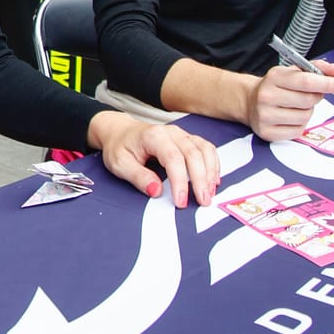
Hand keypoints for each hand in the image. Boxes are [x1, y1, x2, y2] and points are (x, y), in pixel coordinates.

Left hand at [86, 112, 221, 207]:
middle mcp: (171, 133)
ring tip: (209, 193)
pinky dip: (213, 164)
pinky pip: (207, 149)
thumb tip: (156, 191)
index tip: (181, 202)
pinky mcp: (188, 140)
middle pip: (194, 154)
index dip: (180, 182)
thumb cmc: (120, 147)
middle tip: (203, 202)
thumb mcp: (120, 164)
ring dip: (210, 172)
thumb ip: (138, 177)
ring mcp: (182, 135)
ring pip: (204, 150)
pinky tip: (213, 180)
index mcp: (154, 136)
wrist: (120, 131)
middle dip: (200, 180)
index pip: (173, 159)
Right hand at [246, 62, 333, 141]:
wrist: (250, 101)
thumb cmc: (277, 86)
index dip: (325, 84)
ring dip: (308, 112)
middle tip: (312, 94)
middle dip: (316, 97)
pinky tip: (291, 118)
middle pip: (308, 100)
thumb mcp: (292, 72)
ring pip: (305, 117)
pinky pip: (298, 131)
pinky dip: (300, 125)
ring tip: (298, 106)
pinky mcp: (267, 133)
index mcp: (274, 77)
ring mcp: (265, 116)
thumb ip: (315, 68)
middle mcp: (266, 96)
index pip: (305, 82)